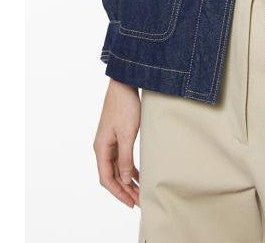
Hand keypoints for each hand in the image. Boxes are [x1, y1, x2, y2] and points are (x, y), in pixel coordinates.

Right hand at [93, 78, 140, 207]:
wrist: (124, 83)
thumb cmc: (125, 106)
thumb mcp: (127, 134)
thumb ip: (125, 158)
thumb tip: (126, 180)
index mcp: (101, 148)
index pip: (106, 178)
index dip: (118, 193)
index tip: (131, 203)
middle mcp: (103, 147)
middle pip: (112, 175)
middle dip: (125, 190)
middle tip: (139, 201)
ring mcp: (109, 141)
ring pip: (117, 168)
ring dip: (128, 180)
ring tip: (141, 191)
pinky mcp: (117, 136)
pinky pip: (121, 158)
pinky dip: (129, 168)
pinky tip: (139, 174)